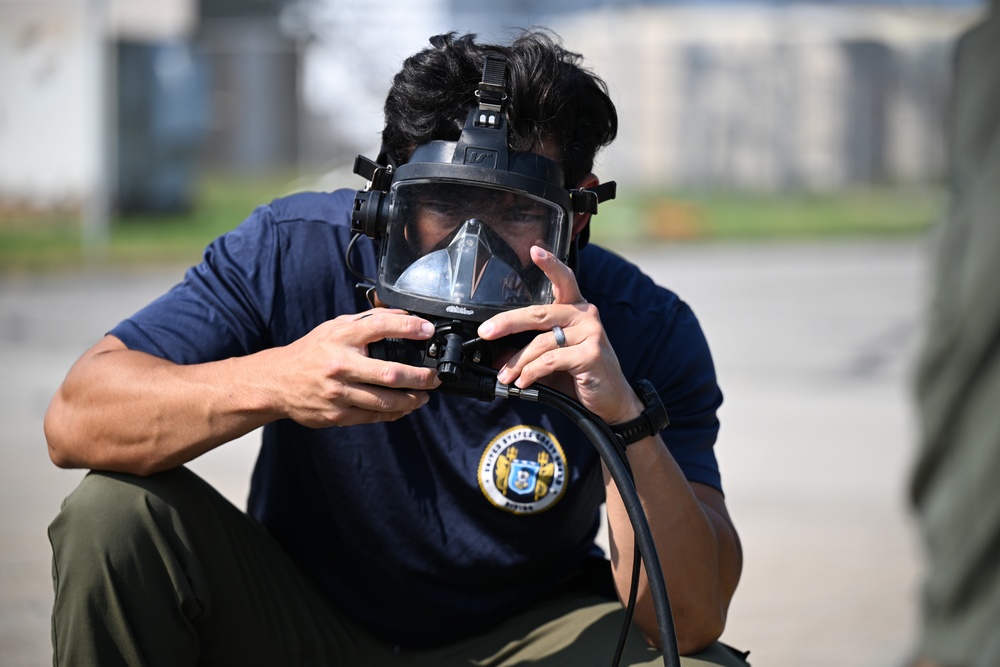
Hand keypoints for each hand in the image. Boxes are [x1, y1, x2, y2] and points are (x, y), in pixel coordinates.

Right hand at [267, 309, 440, 426]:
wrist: (276, 382)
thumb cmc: (310, 352)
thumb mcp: (334, 327)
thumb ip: (367, 321)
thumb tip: (403, 316)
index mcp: (340, 338)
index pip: (380, 327)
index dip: (409, 327)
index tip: (428, 331)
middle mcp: (340, 365)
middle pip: (390, 374)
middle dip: (420, 377)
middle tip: (435, 378)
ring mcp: (338, 393)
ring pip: (385, 401)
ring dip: (411, 400)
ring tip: (423, 395)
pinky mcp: (337, 415)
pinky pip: (373, 417)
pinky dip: (393, 413)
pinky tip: (403, 407)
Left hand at [477, 246, 641, 424]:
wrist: (612, 401)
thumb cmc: (581, 376)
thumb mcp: (551, 362)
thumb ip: (528, 354)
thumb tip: (496, 356)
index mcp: (576, 310)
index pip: (564, 280)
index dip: (550, 264)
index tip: (534, 250)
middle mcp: (586, 315)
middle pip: (540, 313)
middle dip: (508, 323)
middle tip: (486, 332)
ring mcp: (592, 333)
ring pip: (542, 342)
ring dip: (518, 362)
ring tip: (506, 376)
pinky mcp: (592, 354)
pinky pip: (551, 360)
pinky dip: (532, 372)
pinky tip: (524, 383)